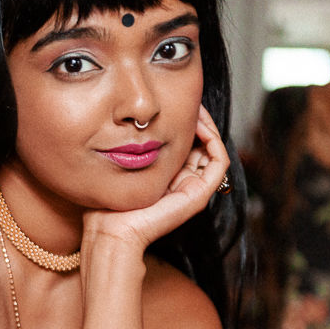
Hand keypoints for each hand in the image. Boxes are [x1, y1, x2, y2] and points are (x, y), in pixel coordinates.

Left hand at [83, 105, 229, 253]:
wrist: (112, 229)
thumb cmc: (110, 203)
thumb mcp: (123, 167)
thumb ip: (132, 150)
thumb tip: (131, 123)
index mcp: (168, 177)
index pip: (185, 144)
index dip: (185, 122)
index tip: (176, 102)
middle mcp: (183, 182)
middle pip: (201, 144)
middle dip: (198, 120)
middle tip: (190, 99)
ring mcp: (193, 189)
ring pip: (212, 150)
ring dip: (208, 126)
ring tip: (196, 109)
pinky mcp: (199, 194)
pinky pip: (219, 162)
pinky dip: (214, 141)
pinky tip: (199, 125)